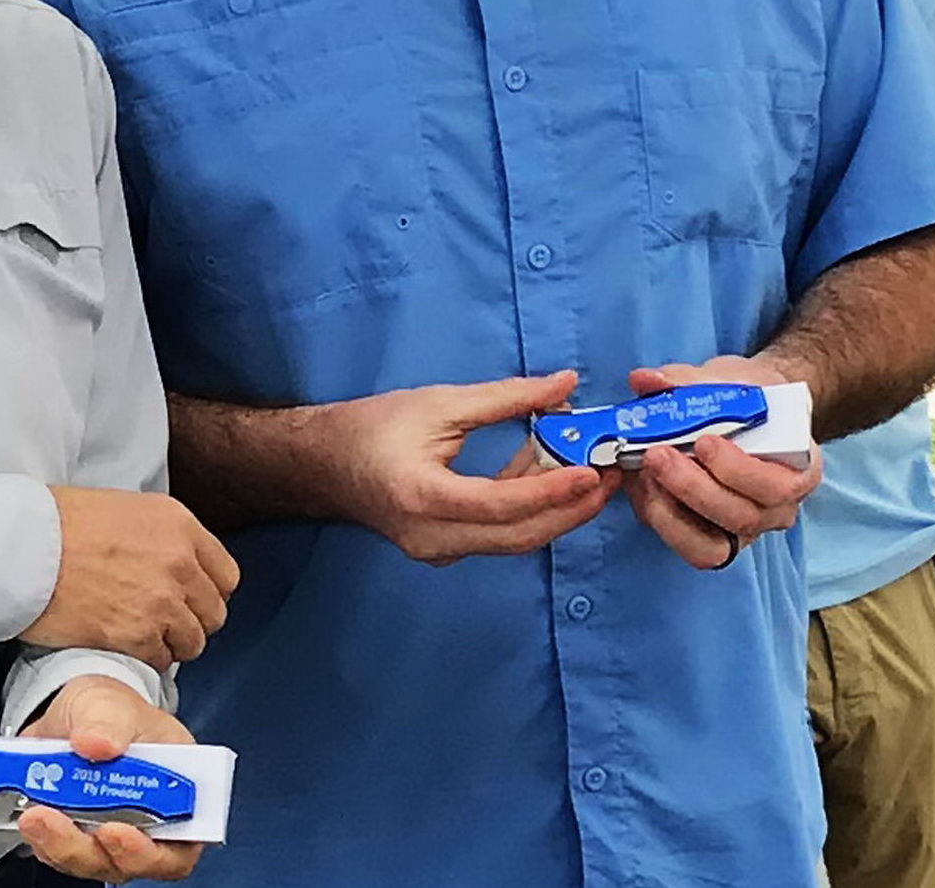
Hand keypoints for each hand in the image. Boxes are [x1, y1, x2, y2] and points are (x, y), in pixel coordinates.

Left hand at [16, 674, 201, 882]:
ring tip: (35, 815)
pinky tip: (30, 816)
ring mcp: (113, 834)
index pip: (182, 840)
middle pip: (134, 863)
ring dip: (62, 846)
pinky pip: (63, 854)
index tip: (116, 833)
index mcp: (176, 787)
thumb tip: (99, 743)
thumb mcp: (110, 702)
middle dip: (94, 851)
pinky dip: (44, 840)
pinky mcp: (80, 837)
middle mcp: (151, 822)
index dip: (152, 850)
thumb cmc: (109, 711)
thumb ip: (107, 720)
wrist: (73, 715)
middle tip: (61, 825)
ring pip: (94, 862)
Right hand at [25, 491, 238, 671]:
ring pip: (193, 642)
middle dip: (191, 621)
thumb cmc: (61, 523)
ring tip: (142, 635)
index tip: (188, 600)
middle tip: (162, 622)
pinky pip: (161, 660)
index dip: (205, 592)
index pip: (225, 575)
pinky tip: (124, 644)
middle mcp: (180, 561)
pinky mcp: (138, 634)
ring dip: (170, 643)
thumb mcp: (126, 510)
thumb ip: (161, 539)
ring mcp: (162, 600)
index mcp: (179, 524)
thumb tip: (173, 566)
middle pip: (214, 613)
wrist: (24, 545)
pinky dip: (146, 658)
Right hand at [322, 374, 615, 564]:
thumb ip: (505, 398)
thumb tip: (565, 384)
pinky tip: (553, 480)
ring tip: (596, 477)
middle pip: (519, 535)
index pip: (502, 504)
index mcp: (424, 497)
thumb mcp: (438, 403)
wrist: (321, 463)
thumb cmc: (372, 426)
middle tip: (612, 475)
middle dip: (572, 508)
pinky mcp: (446, 549)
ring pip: (514, 540)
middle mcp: (434, 538)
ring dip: (558, 511)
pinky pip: (499, 536)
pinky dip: (530, 511)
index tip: (592, 469)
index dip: (552, 490)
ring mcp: (439, 551)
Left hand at [621, 360, 821, 569]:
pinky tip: (640, 486)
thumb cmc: (744, 400)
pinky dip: (658, 517)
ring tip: (642, 472)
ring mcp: (744, 530)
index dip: (737, 471)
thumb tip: (643, 379)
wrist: (743, 412)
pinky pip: (685, 544)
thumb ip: (687, 381)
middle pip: (740, 517)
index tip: (703, 442)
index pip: (775, 488)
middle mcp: (776, 510)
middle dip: (692, 488)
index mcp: (798, 472)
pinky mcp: (709, 537)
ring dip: (669, 510)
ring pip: (710, 545)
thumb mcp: (728, 379)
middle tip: (657, 454)